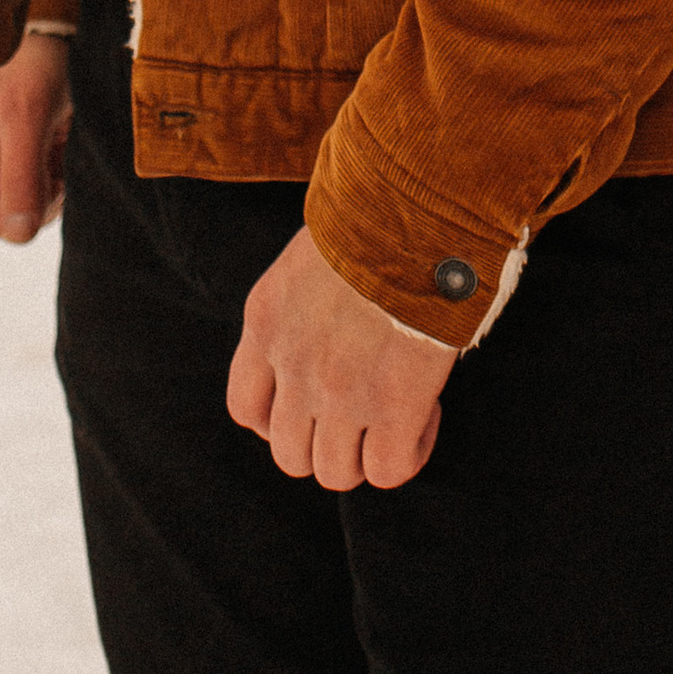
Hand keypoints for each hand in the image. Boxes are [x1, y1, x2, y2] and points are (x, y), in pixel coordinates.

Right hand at [0, 26, 73, 242]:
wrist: (73, 33)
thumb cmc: (44, 62)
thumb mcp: (30, 114)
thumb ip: (21, 175)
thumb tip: (19, 237)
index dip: (8, 218)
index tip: (45, 186)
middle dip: (33, 201)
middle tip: (59, 164)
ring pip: (21, 211)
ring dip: (50, 191)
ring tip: (62, 149)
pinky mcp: (18, 158)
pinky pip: (37, 195)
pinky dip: (57, 182)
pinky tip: (64, 151)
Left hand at [228, 226, 457, 488]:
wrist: (418, 202)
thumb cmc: (378, 208)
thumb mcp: (314, 250)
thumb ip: (306, 297)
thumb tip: (336, 317)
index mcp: (266, 320)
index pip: (246, 407)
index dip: (281, 419)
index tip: (318, 401)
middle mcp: (293, 364)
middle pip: (290, 454)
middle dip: (329, 441)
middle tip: (366, 408)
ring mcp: (340, 389)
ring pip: (335, 472)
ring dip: (366, 453)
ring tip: (398, 413)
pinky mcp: (394, 402)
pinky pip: (390, 468)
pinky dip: (408, 453)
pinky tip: (426, 415)